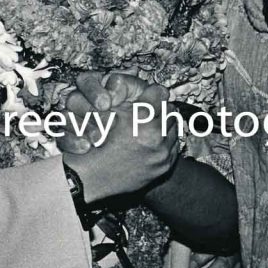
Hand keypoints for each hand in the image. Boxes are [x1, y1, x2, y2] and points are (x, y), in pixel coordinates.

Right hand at [61, 72, 176, 203]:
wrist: (93, 177)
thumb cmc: (97, 144)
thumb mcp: (112, 114)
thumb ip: (134, 100)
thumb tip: (153, 90)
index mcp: (142, 120)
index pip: (160, 95)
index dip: (155, 93)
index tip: (153, 94)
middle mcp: (156, 138)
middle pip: (171, 111)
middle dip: (162, 108)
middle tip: (153, 109)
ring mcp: (162, 154)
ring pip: (174, 129)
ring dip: (165, 125)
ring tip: (152, 125)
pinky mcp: (164, 167)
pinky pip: (173, 147)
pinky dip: (165, 142)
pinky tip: (153, 141)